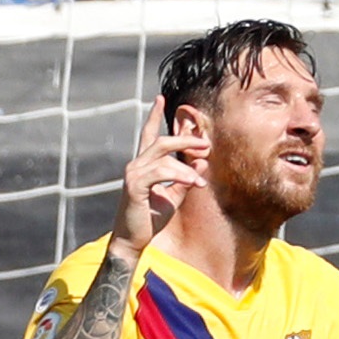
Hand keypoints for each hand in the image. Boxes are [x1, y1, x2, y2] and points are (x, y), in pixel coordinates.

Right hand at [112, 100, 207, 256]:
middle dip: (185, 139)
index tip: (161, 98)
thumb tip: (201, 161)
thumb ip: (185, 179)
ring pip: (163, 156)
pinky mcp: (135, 186)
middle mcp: (136, 165)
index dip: (154, 116)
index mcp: (143, 165)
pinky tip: (193, 183)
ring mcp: (133, 174)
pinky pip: (161, 172)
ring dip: (186, 165)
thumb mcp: (173, 197)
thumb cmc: (150, 219)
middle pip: (161, 140)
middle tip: (205, 144)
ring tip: (201, 179)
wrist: (133, 240)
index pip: (147, 135)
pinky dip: (180, 175)